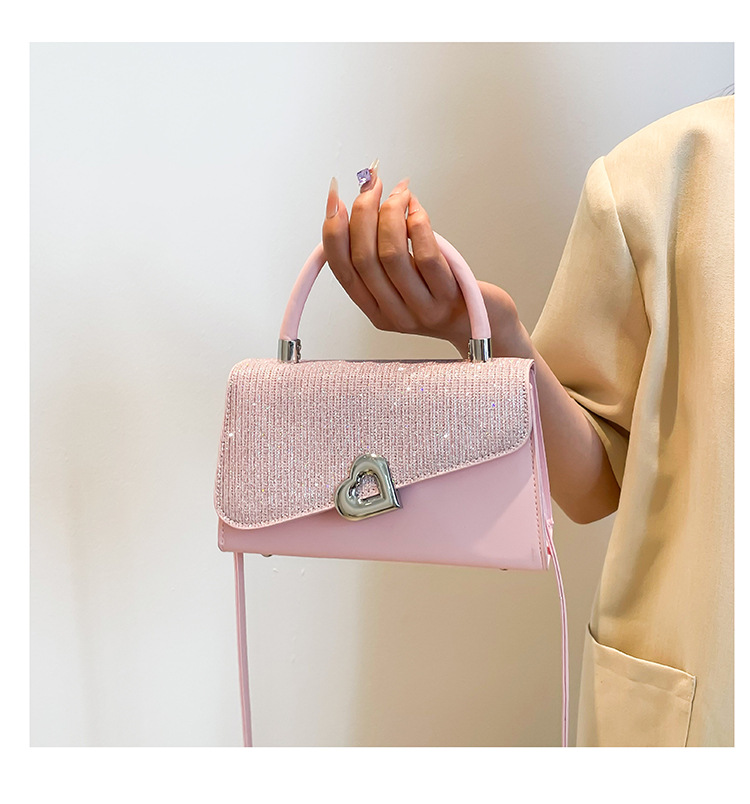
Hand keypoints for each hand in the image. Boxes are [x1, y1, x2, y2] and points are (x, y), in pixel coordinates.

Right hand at [322, 167, 526, 356]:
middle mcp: (393, 314)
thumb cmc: (443, 294)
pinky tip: (417, 210)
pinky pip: (426, 257)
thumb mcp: (404, 279)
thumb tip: (363, 202)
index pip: (342, 269)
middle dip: (362, 213)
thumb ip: (381, 254)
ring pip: (391, 256)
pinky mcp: (448, 297)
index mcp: (374, 310)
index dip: (332, 230)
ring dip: (390, 214)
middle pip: (363, 259)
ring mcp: (421, 308)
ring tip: (400, 192)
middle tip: (372, 185)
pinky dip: (418, 225)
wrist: (482, 323)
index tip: (335, 196)